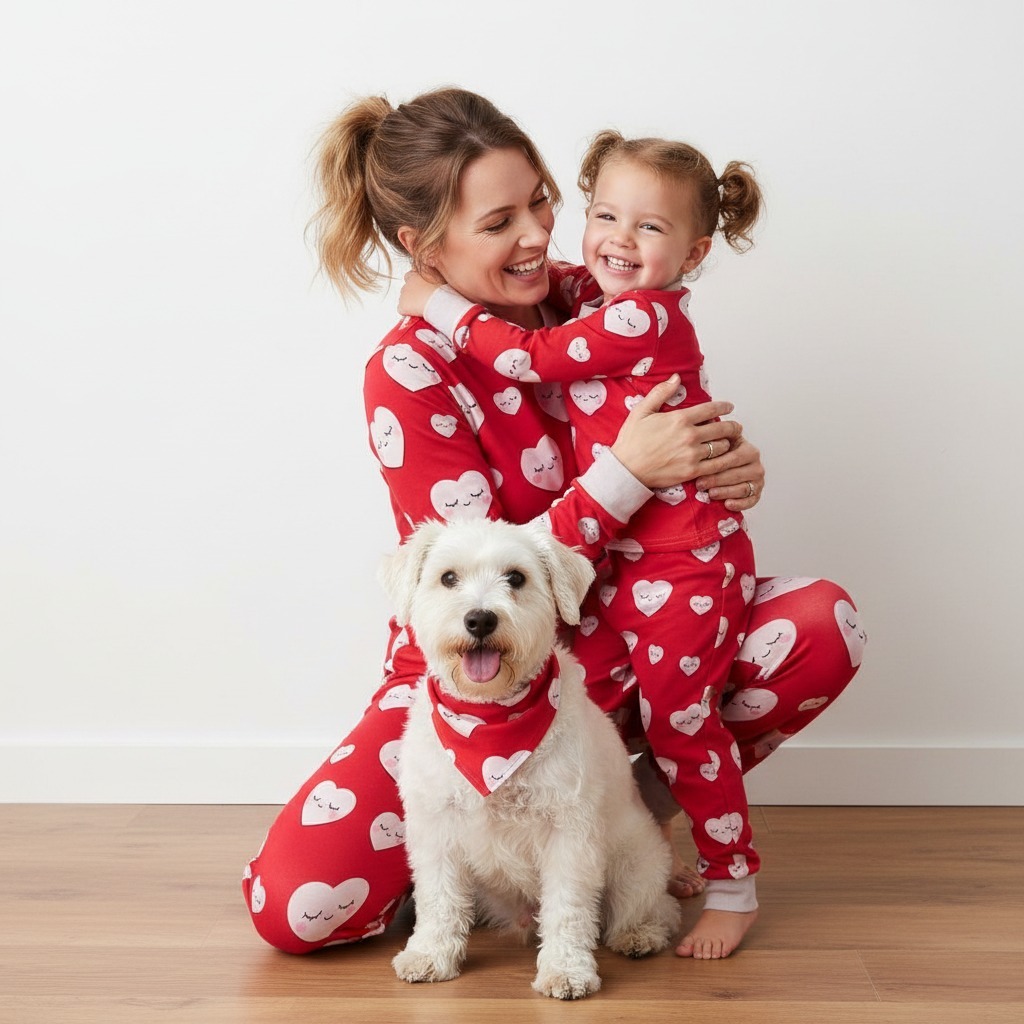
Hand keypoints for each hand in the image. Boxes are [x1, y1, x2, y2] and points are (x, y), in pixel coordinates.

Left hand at [397, 270, 439, 317]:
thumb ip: (431, 276)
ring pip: (403, 299)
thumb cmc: (442, 291)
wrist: (438, 302)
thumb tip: (432, 278)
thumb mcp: (438, 278)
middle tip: (422, 299)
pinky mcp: (402, 307)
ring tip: (420, 307)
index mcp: (415, 275)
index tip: (421, 288)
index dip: (415, 283)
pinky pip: (402, 310)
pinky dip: (407, 312)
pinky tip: (416, 313)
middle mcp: (406, 284)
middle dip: (412, 293)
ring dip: (410, 303)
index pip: (409, 276)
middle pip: (406, 288)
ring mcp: (402, 296)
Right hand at [610, 376, 742, 489]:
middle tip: (736, 427)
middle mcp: (689, 436)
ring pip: (722, 447)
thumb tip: (676, 378)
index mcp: (679, 419)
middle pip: (722, 429)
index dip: (724, 407)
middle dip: (732, 427)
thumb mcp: (642, 411)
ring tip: (729, 443)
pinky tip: (724, 460)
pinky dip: (723, 462)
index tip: (729, 407)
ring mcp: (692, 455)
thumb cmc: (631, 441)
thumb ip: (661, 392)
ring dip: (727, 444)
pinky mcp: (692, 471)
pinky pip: (716, 465)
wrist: (626, 470)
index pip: (710, 409)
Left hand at [695, 434, 764, 511]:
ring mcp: (758, 479)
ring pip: (743, 488)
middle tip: (700, 484)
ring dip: (725, 492)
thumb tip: (705, 422)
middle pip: (737, 473)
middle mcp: (756, 464)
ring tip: (710, 494)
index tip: (699, 469)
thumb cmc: (717, 456)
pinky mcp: (757, 493)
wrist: (724, 469)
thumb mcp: (716, 443)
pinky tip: (727, 504)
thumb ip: (714, 435)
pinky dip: (739, 503)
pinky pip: (751, 501)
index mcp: (748, 449)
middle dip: (717, 480)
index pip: (733, 458)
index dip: (716, 464)